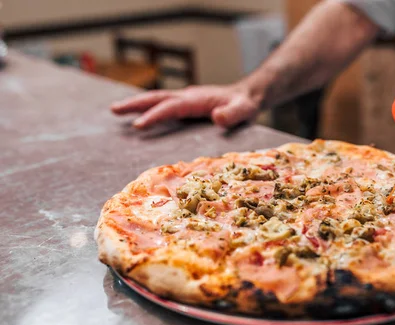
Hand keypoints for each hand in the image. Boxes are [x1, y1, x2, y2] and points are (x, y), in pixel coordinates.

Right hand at [111, 84, 260, 128]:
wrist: (250, 96)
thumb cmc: (247, 105)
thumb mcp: (244, 110)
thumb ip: (233, 114)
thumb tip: (217, 117)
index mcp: (197, 99)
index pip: (171, 107)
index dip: (154, 116)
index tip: (138, 126)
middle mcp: (188, 97)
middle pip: (157, 98)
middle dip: (135, 104)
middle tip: (113, 110)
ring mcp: (186, 100)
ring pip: (157, 100)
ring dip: (137, 104)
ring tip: (115, 110)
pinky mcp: (187, 105)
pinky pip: (163, 105)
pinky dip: (148, 108)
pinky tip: (138, 117)